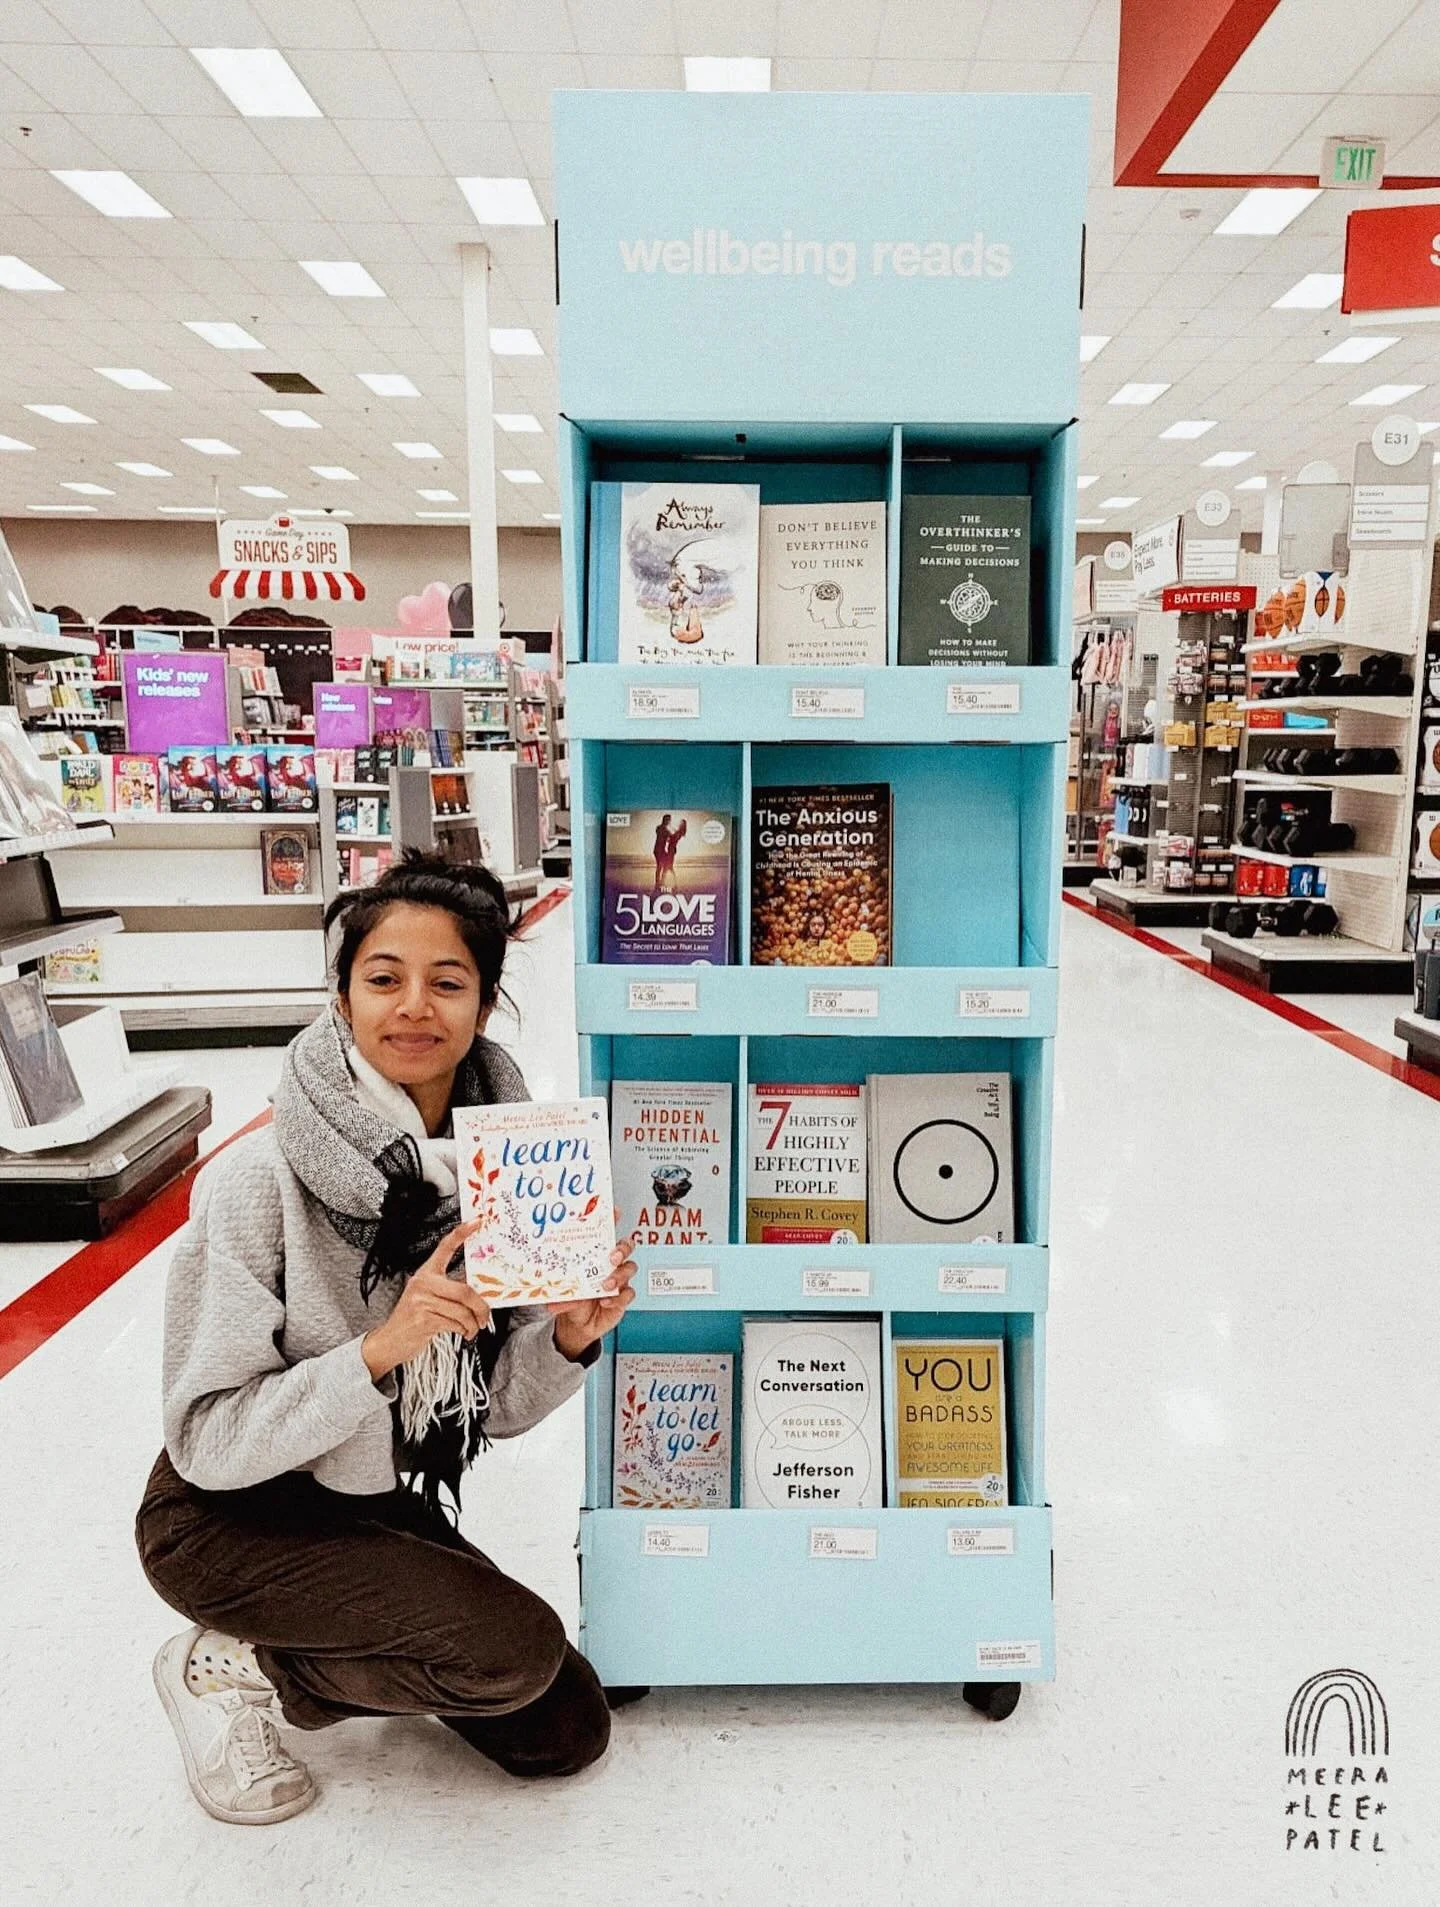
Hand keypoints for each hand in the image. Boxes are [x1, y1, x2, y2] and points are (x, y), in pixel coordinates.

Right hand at [362, 1219, 490, 1382]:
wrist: (390, 1340)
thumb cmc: (415, 1318)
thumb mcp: (428, 1296)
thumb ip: (450, 1288)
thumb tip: (482, 1288)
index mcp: (426, 1273)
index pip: (445, 1247)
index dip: (462, 1233)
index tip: (478, 1221)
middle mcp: (423, 1283)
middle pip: (464, 1291)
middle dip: (481, 1307)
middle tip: (486, 1316)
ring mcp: (422, 1301)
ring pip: (462, 1311)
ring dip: (473, 1324)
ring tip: (473, 1329)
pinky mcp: (423, 1320)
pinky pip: (455, 1323)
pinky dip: (464, 1331)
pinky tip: (462, 1333)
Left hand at [548, 1232, 636, 1360]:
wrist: (578, 1325)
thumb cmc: (574, 1299)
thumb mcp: (564, 1290)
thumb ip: (561, 1289)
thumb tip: (549, 1290)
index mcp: (596, 1255)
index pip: (608, 1233)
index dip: (614, 1220)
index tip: (615, 1212)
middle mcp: (610, 1264)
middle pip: (626, 1247)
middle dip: (622, 1249)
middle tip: (611, 1257)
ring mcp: (619, 1280)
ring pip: (630, 1268)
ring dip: (619, 1275)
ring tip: (605, 1285)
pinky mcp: (623, 1297)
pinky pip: (628, 1293)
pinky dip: (618, 1298)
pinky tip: (605, 1301)